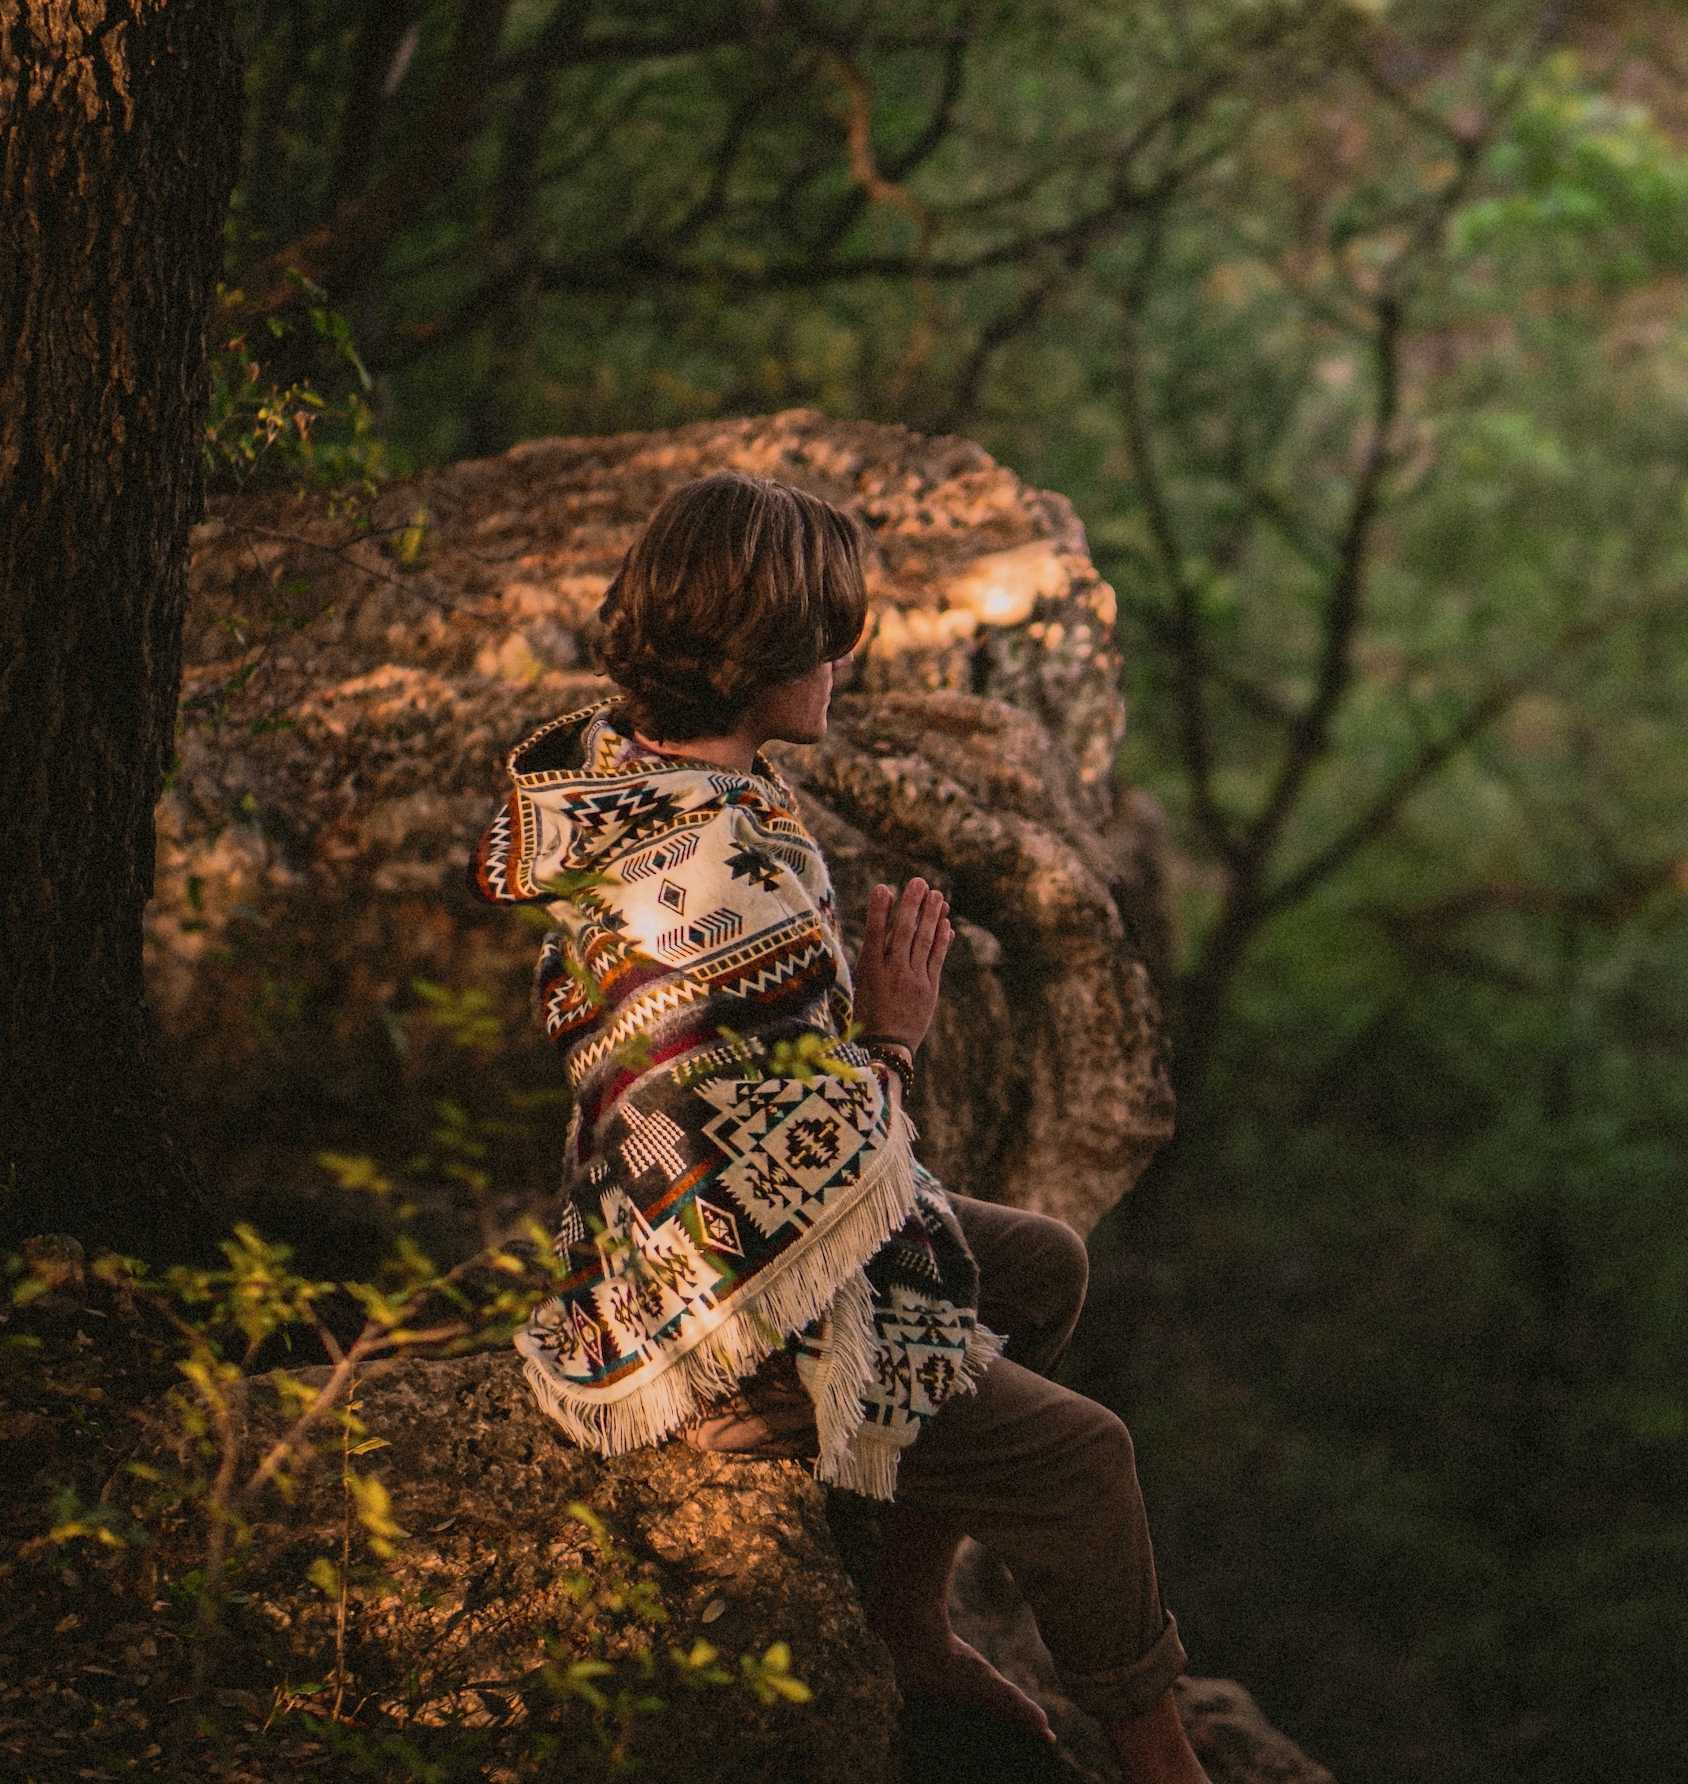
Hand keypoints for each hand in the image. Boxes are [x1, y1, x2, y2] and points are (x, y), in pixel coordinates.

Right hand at [852, 878, 953, 1053]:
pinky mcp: (929, 989)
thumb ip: (872, 959)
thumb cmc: (868, 1015)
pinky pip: (937, 959)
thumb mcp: (861, 986)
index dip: (878, 910)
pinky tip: (947, 924)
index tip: (883, 887)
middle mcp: (892, 972)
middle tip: (919, 882)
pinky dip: (943, 941)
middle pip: (903, 932)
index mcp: (869, 971)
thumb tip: (882, 933)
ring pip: (923, 941)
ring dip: (931, 916)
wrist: (887, 1048)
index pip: (874, 934)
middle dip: (912, 905)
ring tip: (937, 895)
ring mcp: (913, 980)